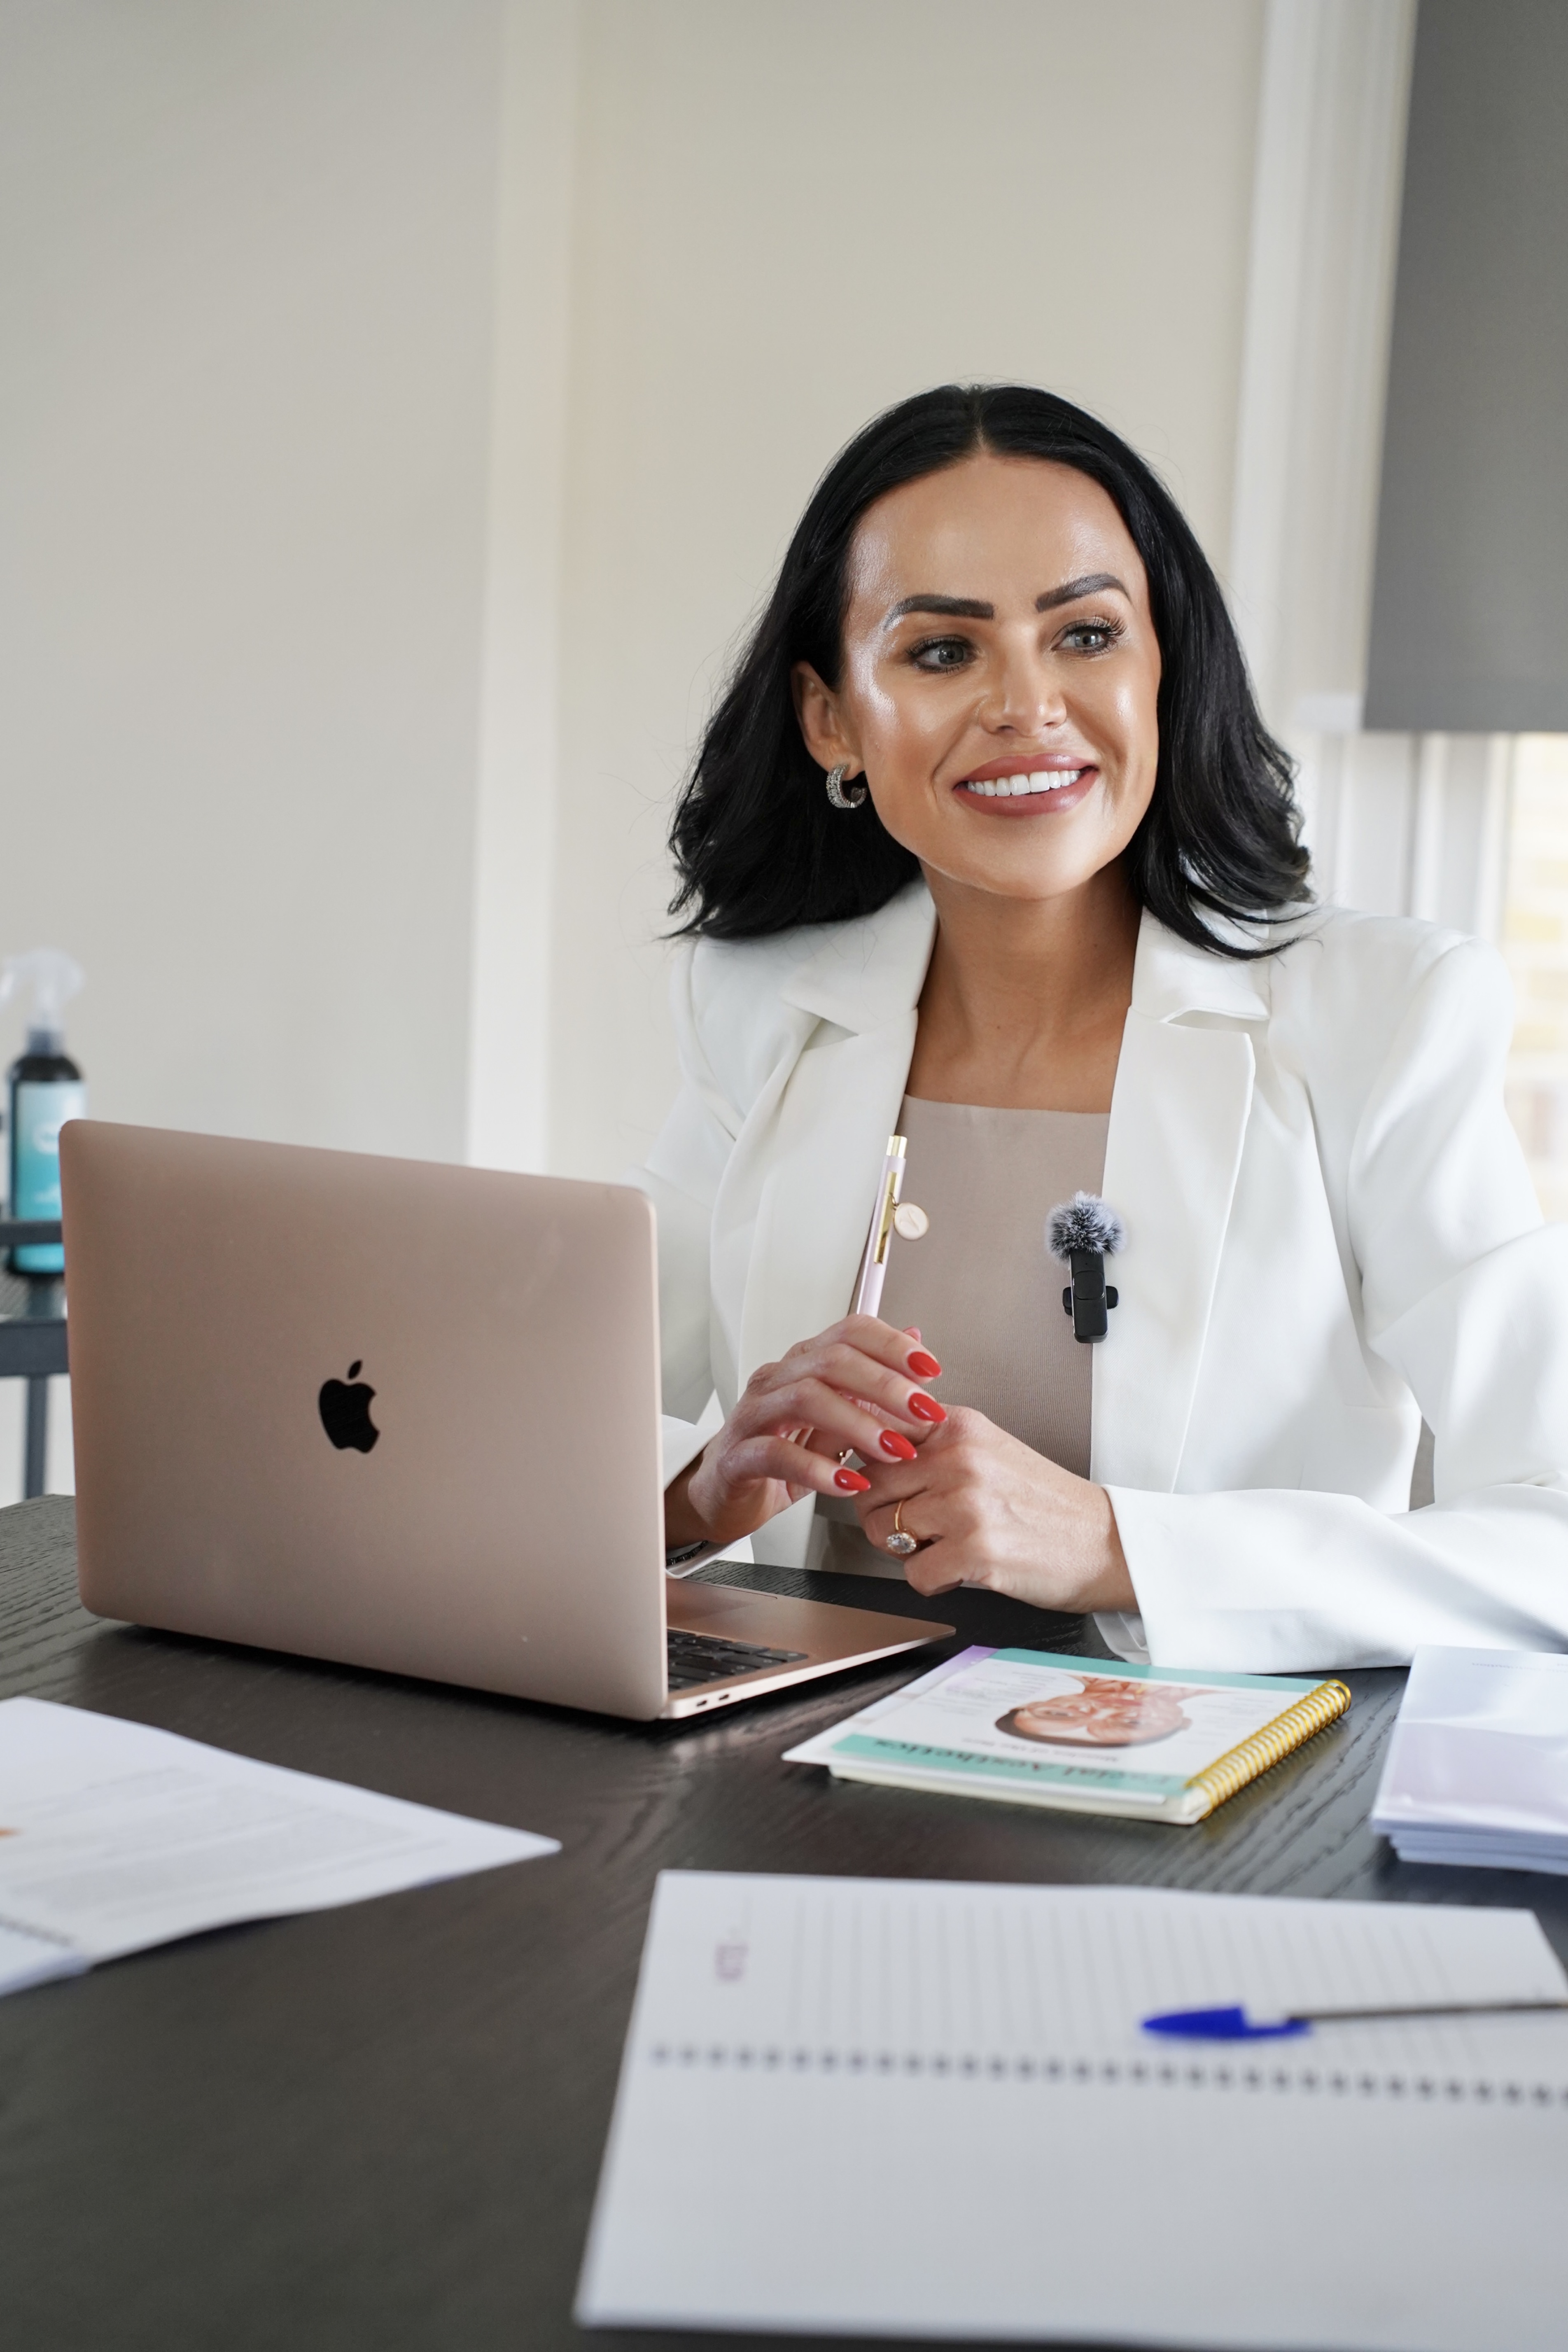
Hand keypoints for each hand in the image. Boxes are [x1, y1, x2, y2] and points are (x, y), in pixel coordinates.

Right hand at [664, 1318, 945, 1552]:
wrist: (725, 1495)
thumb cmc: (779, 1452)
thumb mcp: (835, 1416)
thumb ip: (871, 1380)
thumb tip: (915, 1337)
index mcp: (803, 1364)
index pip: (849, 1332)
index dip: (892, 1345)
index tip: (931, 1369)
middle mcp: (777, 1380)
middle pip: (832, 1360)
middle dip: (886, 1384)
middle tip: (925, 1412)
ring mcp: (753, 1415)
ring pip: (806, 1398)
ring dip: (859, 1423)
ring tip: (895, 1449)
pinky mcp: (738, 1457)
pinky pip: (777, 1454)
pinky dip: (818, 1470)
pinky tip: (849, 1483)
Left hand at [851, 1406, 1135, 1614]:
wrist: (1104, 1542)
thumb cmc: (1045, 1504)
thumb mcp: (988, 1450)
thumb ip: (933, 1444)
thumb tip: (867, 1444)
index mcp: (960, 1426)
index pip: (876, 1432)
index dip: (867, 1465)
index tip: (879, 1482)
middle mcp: (959, 1457)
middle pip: (869, 1487)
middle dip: (884, 1515)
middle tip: (921, 1527)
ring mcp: (966, 1503)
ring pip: (883, 1531)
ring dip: (907, 1549)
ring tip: (946, 1546)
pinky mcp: (974, 1550)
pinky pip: (914, 1574)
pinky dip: (933, 1581)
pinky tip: (963, 1569)